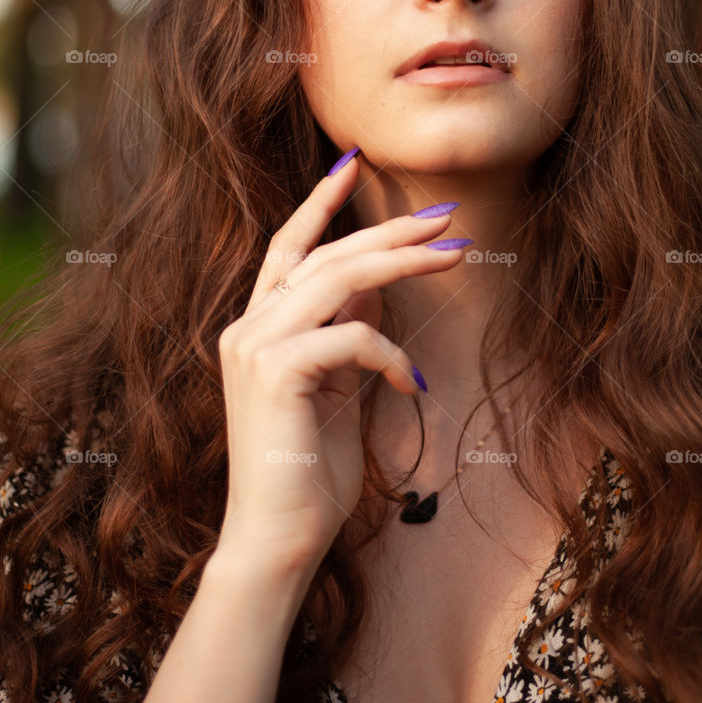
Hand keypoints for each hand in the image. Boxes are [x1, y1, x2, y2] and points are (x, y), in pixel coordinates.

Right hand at [214, 152, 465, 576]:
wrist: (277, 538)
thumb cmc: (309, 470)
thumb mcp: (334, 389)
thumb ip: (345, 334)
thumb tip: (376, 289)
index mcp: (256, 327)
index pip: (287, 248)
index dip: (319, 203)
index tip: (353, 164)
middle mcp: (247, 328)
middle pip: (325, 254)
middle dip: (389, 229)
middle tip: (444, 217)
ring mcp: (254, 347)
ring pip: (337, 279)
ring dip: (402, 261)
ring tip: (454, 252)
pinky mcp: (275, 373)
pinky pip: (351, 338)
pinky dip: (391, 355)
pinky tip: (414, 384)